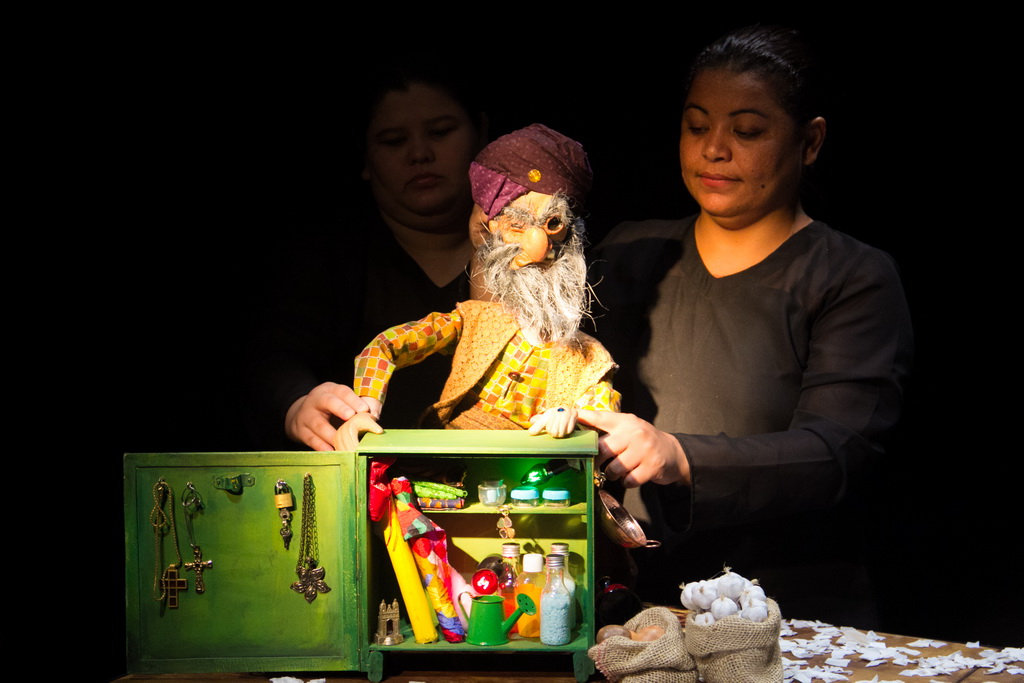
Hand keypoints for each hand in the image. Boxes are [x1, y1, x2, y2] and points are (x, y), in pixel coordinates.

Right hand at [285, 383, 380, 450]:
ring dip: (333, 434)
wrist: (300, 414)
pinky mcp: (301, 431)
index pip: (342, 392)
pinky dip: (323, 447)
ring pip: (319, 424)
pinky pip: (312, 440)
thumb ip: (356, 408)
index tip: (364, 409)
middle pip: (327, 401)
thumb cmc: (329, 409)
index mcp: (330, 390)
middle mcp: (317, 400)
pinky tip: (333, 452)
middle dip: (340, 408)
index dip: (353, 400)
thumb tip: (374, 419)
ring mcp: (307, 416)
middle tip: (351, 416)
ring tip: (344, 443)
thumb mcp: (340, 402)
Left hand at [527, 406, 577, 437]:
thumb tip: (531, 433)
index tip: (549, 429)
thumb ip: (538, 426)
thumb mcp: (546, 421)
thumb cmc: (555, 418)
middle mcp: (557, 411)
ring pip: (561, 432)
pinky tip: (567, 427)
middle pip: (553, 432)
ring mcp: (565, 412)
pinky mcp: (573, 415)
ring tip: (561, 431)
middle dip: (554, 433)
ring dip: (561, 434)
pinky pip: (568, 430)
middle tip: (556, 430)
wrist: (570, 413)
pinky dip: (567, 431)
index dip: (548, 430)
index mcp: (549, 413)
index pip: (544, 425)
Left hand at [574, 411, 690, 487]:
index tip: (568, 417)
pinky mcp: (652, 466)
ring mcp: (644, 449)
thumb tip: (579, 430)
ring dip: (613, 474)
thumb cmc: (644, 442)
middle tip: (599, 464)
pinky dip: (627, 482)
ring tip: (619, 471)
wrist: (674, 453)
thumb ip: (608, 429)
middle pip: (602, 448)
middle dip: (597, 460)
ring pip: (614, 468)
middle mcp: (634, 432)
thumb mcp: (628, 428)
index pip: (599, 417)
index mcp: (624, 421)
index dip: (582, 418)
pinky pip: (628, 480)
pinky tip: (631, 476)